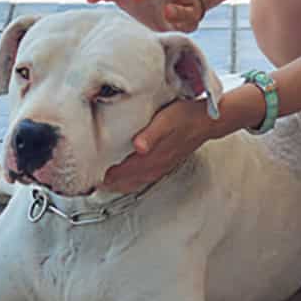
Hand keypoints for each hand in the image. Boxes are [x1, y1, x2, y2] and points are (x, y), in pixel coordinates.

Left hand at [99, 98, 214, 192]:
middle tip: (92, 184)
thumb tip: (138, 147)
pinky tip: (129, 178)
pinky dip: (133, 180)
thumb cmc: (187, 116)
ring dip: (121, 184)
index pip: (125, 171)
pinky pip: (146, 177)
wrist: (209, 120)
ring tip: (106, 184)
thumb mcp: (168, 120)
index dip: (108, 176)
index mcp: (154, 156)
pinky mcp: (167, 162)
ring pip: (137, 181)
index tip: (92, 177)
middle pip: (128, 181)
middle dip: (111, 184)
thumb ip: (152, 134)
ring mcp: (162, 165)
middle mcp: (157, 165)